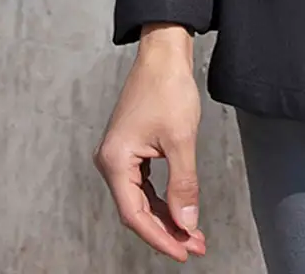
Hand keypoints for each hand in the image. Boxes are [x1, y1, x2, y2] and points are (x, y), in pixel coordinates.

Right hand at [94, 27, 206, 261]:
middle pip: (137, 210)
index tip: (183, 251)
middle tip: (194, 246)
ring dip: (166, 217)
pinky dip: (162, 199)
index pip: (135, 214)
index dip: (160, 237)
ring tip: (192, 233)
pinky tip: (179, 209)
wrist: (163, 54)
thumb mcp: (181, 139)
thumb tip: (187, 222)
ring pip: (141, 199)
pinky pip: (143, 185)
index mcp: (115, 161)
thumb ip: (184, 184)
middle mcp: (110, 161)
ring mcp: (119, 156)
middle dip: (166, 230)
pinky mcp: (130, 149)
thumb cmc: (168, 88)